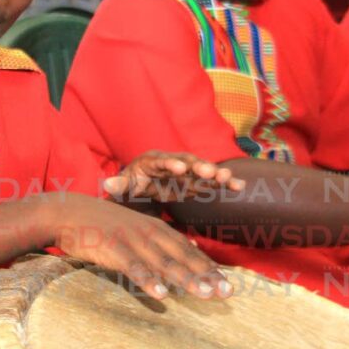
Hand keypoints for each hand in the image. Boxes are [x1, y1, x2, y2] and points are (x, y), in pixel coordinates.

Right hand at [52, 194, 230, 300]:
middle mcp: (150, 234)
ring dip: (185, 279)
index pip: (190, 252)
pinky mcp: (113, 248)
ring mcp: (132, 240)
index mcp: (158, 229)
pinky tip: (160, 295)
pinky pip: (133, 267)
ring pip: (164, 262)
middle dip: (207, 275)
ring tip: (204, 295)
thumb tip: (191, 251)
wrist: (69, 212)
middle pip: (184, 257)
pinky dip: (147, 280)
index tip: (229, 285)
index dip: (210, 268)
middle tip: (228, 293)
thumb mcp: (139, 227)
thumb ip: (164, 240)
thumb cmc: (104, 224)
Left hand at [103, 151, 244, 207]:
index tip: (179, 168)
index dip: (171, 164)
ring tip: (230, 179)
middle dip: (199, 167)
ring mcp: (186, 171)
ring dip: (216, 174)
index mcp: (152, 161)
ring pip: (203, 171)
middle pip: (188, 163)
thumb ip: (118, 186)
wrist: (142, 185)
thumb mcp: (122, 187)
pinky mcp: (196, 182)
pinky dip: (224, 184)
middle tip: (211, 172)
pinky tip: (239, 187)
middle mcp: (173, 162)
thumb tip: (108, 185)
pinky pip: (211, 182)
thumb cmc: (131, 184)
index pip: (162, 161)